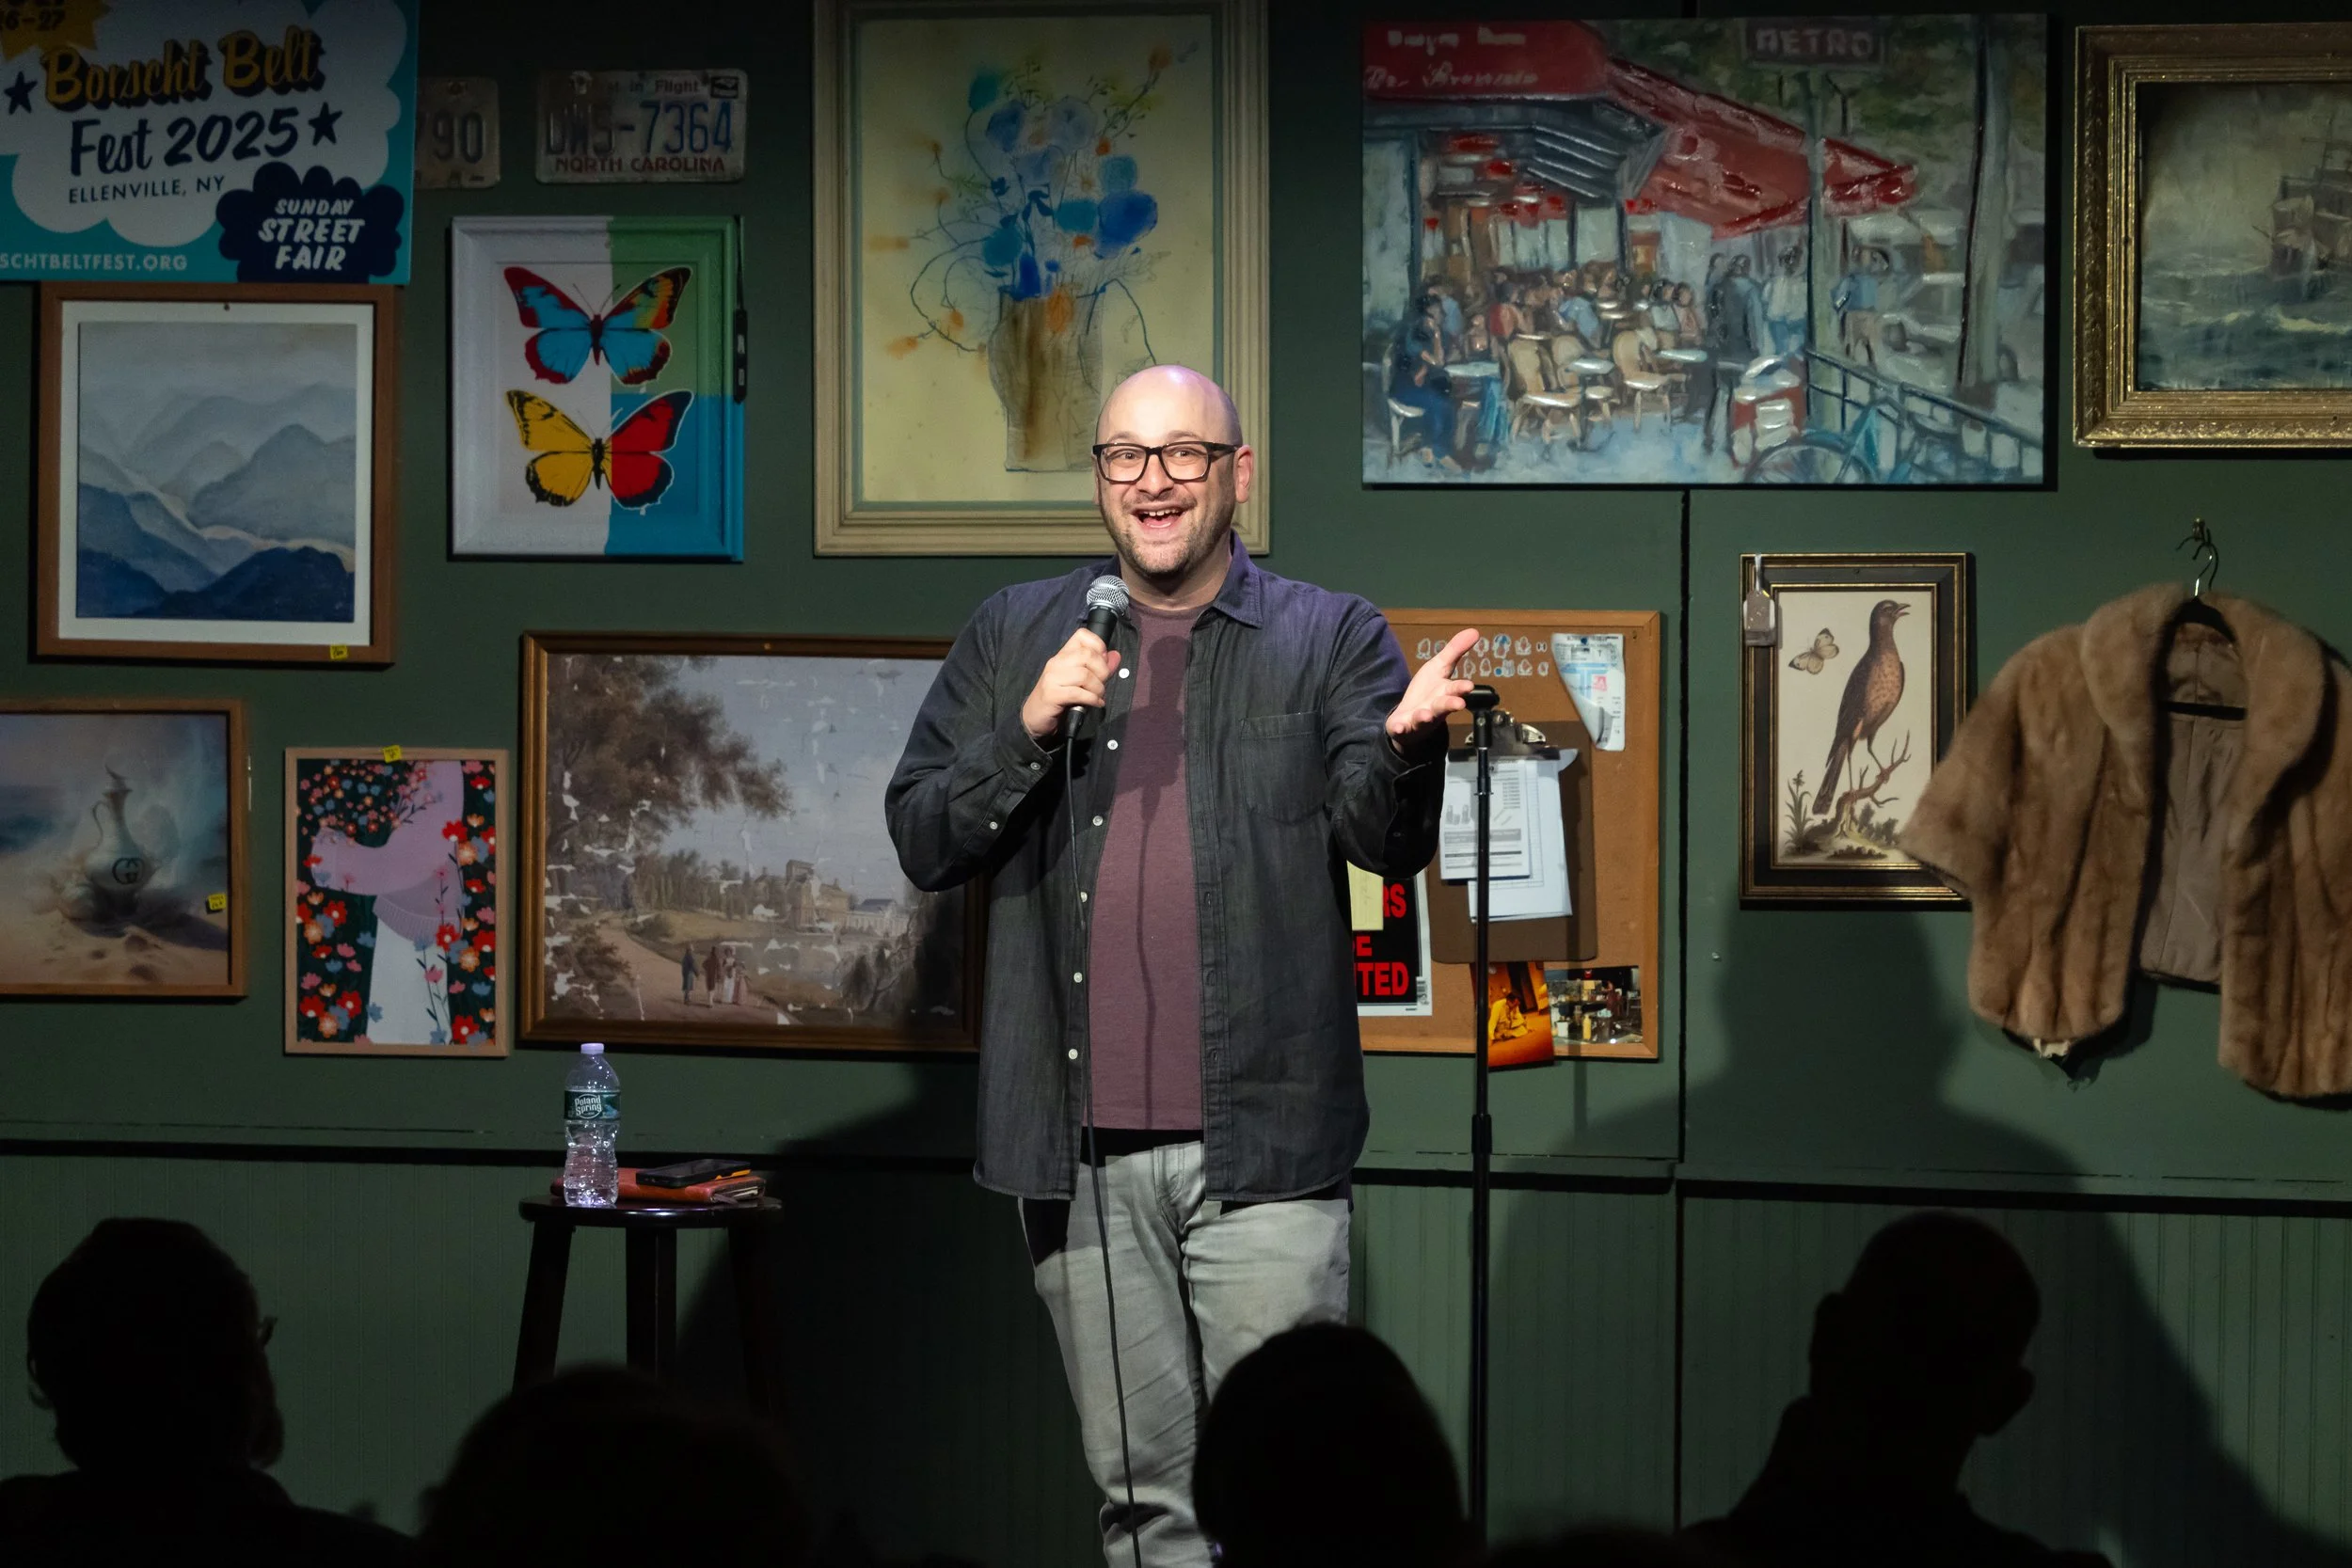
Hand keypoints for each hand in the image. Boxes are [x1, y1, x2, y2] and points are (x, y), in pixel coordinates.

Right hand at [1022, 627, 1122, 739]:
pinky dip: (1092, 699)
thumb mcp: (1081, 681)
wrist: (1035, 717)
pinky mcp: (1051, 694)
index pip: (1082, 635)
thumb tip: (1116, 655)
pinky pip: (1078, 693)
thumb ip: (1099, 668)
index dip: (1099, 645)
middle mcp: (1056, 662)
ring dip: (1098, 688)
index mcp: (1063, 655)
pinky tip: (1095, 704)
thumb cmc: (1059, 698)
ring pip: (1084, 674)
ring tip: (1098, 697)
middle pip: (1087, 655)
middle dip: (1102, 671)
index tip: (1103, 662)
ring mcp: (1052, 677)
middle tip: (1102, 685)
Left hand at [1386, 628, 1479, 751]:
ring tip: (1425, 715)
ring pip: (1424, 718)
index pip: (1455, 689)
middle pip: (1443, 705)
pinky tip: (1397, 727)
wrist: (1410, 717)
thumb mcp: (1439, 667)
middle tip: (1459, 704)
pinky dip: (1399, 728)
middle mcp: (1435, 707)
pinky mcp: (1403, 726)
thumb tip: (1475, 631)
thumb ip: (1455, 651)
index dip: (1461, 688)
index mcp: (1444, 692)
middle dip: (1450, 704)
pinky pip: (1401, 728)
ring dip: (1425, 716)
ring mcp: (1419, 718)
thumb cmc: (1428, 691)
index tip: (1469, 686)